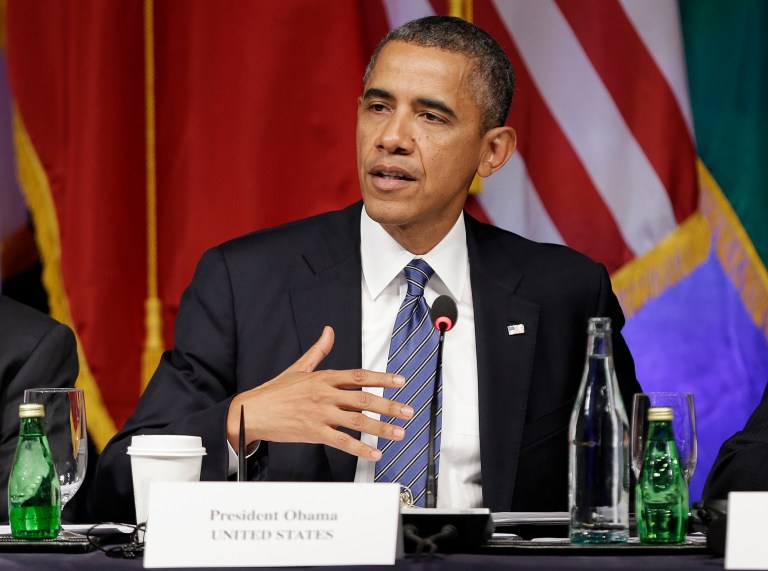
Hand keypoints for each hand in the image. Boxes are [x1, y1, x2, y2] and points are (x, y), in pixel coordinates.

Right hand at [226, 326, 411, 460]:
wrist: (252, 411)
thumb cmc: (276, 391)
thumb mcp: (299, 367)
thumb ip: (318, 351)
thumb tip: (329, 331)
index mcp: (324, 377)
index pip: (359, 375)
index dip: (382, 377)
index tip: (400, 381)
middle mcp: (325, 394)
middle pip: (363, 398)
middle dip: (389, 405)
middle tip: (408, 410)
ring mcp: (320, 414)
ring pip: (357, 421)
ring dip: (381, 427)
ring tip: (399, 433)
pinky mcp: (314, 432)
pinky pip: (342, 442)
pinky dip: (360, 448)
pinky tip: (375, 453)